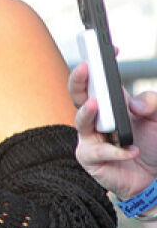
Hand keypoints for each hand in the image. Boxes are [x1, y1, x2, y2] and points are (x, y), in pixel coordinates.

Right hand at [68, 62, 156, 199]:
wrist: (154, 178)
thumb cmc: (153, 145)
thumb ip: (153, 103)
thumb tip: (133, 104)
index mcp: (112, 102)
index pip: (99, 78)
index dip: (101, 61)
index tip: (111, 48)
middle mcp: (97, 117)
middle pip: (78, 94)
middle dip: (79, 78)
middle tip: (88, 66)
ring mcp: (90, 137)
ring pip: (80, 121)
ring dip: (87, 113)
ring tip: (96, 105)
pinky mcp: (90, 158)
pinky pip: (97, 151)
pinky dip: (116, 151)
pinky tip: (132, 150)